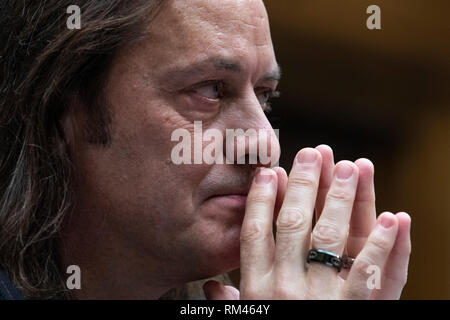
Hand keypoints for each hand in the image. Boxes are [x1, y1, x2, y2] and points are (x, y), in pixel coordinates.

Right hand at [204, 145, 410, 299]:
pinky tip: (393, 217)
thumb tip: (207, 287)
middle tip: (312, 153)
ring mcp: (321, 298)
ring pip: (331, 238)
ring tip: (350, 167)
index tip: (270, 170)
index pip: (255, 233)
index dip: (262, 199)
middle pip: (293, 225)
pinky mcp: (354, 311)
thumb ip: (226, 307)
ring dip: (342, 199)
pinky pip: (370, 273)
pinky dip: (384, 244)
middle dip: (304, 185)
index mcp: (256, 290)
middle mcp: (286, 288)